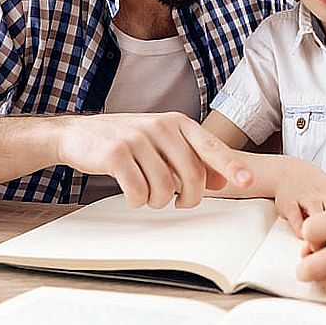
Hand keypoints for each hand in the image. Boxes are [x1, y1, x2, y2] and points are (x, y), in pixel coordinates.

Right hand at [55, 112, 252, 209]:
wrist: (78, 133)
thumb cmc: (125, 141)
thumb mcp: (162, 143)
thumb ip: (192, 158)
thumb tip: (223, 180)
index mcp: (176, 122)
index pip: (211, 146)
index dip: (231, 166)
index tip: (247, 182)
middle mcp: (161, 126)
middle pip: (192, 175)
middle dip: (188, 198)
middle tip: (177, 202)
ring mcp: (138, 138)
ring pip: (165, 188)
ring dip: (158, 201)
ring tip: (147, 194)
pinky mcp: (116, 154)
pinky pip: (138, 192)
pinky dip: (137, 200)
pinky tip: (130, 193)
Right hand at [274, 157, 325, 237]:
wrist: (286, 171)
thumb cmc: (311, 182)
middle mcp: (321, 197)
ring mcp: (305, 200)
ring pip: (316, 224)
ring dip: (318, 237)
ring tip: (319, 243)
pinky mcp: (289, 205)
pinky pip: (298, 224)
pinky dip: (302, 233)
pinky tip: (305, 233)